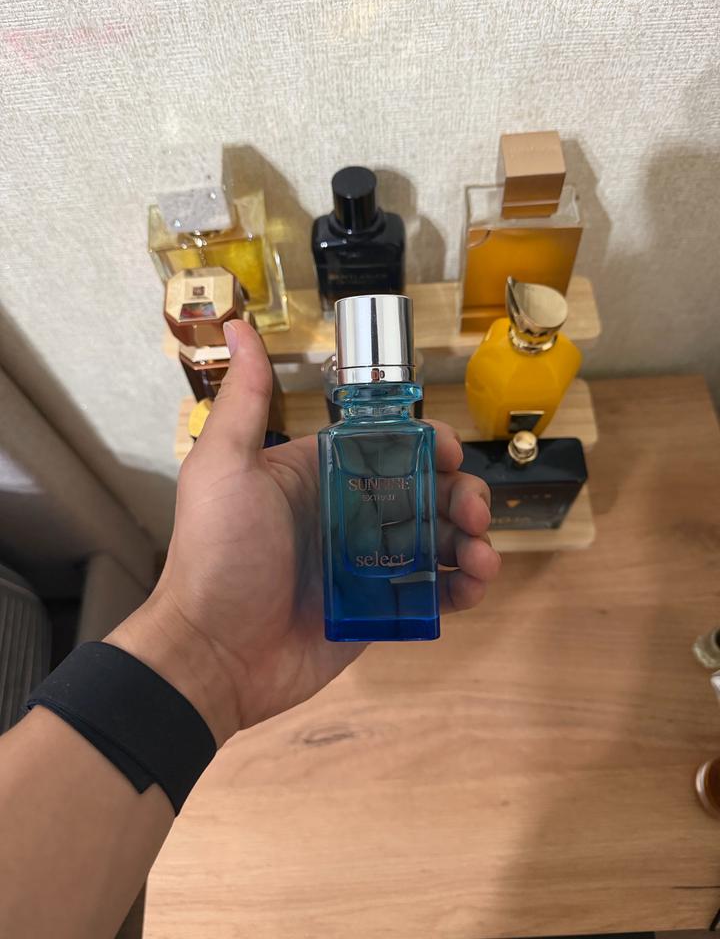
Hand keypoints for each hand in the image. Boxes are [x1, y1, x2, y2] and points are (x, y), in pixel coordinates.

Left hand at [109, 321, 500, 744]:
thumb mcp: (224, 466)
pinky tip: (471, 587)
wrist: (212, 653)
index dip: (430, 445)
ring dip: (473, 541)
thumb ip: (246, 399)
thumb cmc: (220, 553)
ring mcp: (367, 564)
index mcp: (322, 473)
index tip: (449, 455)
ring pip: (439, 539)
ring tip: (481, 559)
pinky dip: (461, 586)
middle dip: (463, 496)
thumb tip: (236, 326)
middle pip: (428, 491)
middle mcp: (350, 512)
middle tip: (474, 517)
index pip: (392, 445)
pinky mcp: (377, 610)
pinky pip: (431, 591)